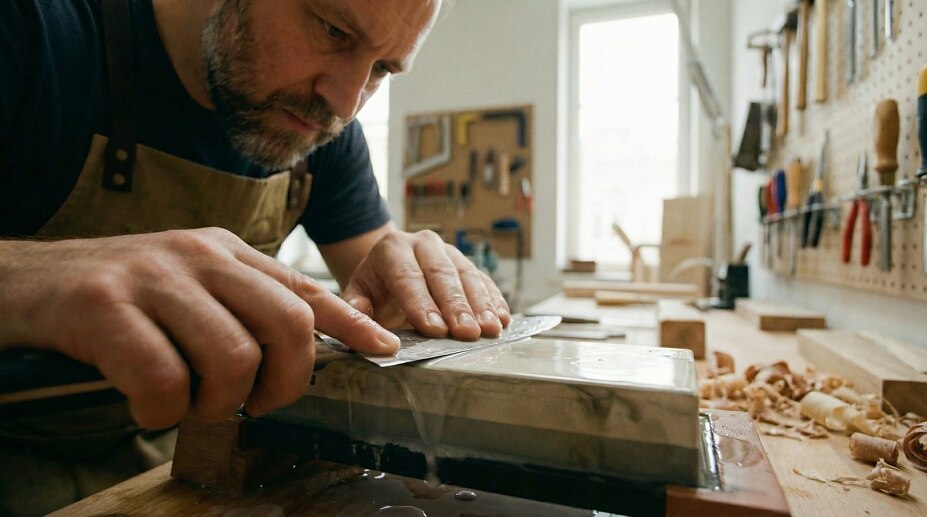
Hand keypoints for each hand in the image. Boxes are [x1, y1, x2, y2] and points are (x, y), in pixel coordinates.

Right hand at [0, 228, 398, 427]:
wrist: (24, 282)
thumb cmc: (118, 297)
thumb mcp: (191, 287)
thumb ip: (242, 307)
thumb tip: (300, 350)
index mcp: (226, 252)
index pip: (305, 288)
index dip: (351, 324)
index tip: (385, 349)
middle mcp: (200, 255)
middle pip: (288, 322)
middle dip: (287, 381)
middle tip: (257, 405)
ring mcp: (154, 277)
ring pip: (232, 357)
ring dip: (217, 402)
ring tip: (190, 404)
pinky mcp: (106, 307)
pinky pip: (164, 379)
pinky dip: (163, 410)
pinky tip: (146, 404)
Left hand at [341, 230, 510, 339]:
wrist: (390, 270)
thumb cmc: (374, 288)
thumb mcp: (358, 294)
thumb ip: (358, 308)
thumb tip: (364, 322)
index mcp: (393, 248)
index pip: (408, 276)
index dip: (422, 304)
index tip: (434, 330)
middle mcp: (424, 244)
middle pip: (442, 275)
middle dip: (456, 306)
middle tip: (467, 333)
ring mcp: (449, 252)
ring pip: (467, 276)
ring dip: (481, 305)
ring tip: (489, 329)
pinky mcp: (467, 265)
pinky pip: (484, 281)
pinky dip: (494, 301)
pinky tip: (502, 319)